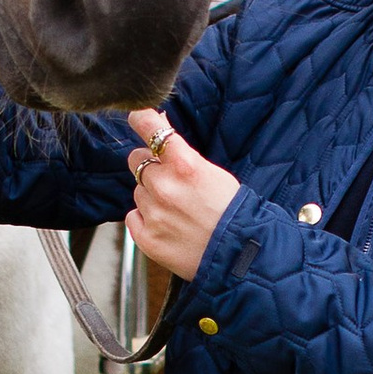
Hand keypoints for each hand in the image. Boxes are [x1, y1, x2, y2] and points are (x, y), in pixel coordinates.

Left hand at [125, 107, 239, 279]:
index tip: (137, 117)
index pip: (150, 128)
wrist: (239, 256)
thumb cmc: (231, 212)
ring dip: (151, 196)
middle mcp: (164, 187)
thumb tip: (159, 131)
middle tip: (168, 180)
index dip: (141, 119)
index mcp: (185, 166)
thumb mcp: (213, 173)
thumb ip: (182, 155)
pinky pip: (133, 217)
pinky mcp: (146, 238)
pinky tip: (168, 226)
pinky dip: (145, 220)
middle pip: (136, 160)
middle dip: (149, 165)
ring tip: (177, 211)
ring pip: (138, 191)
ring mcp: (153, 213)